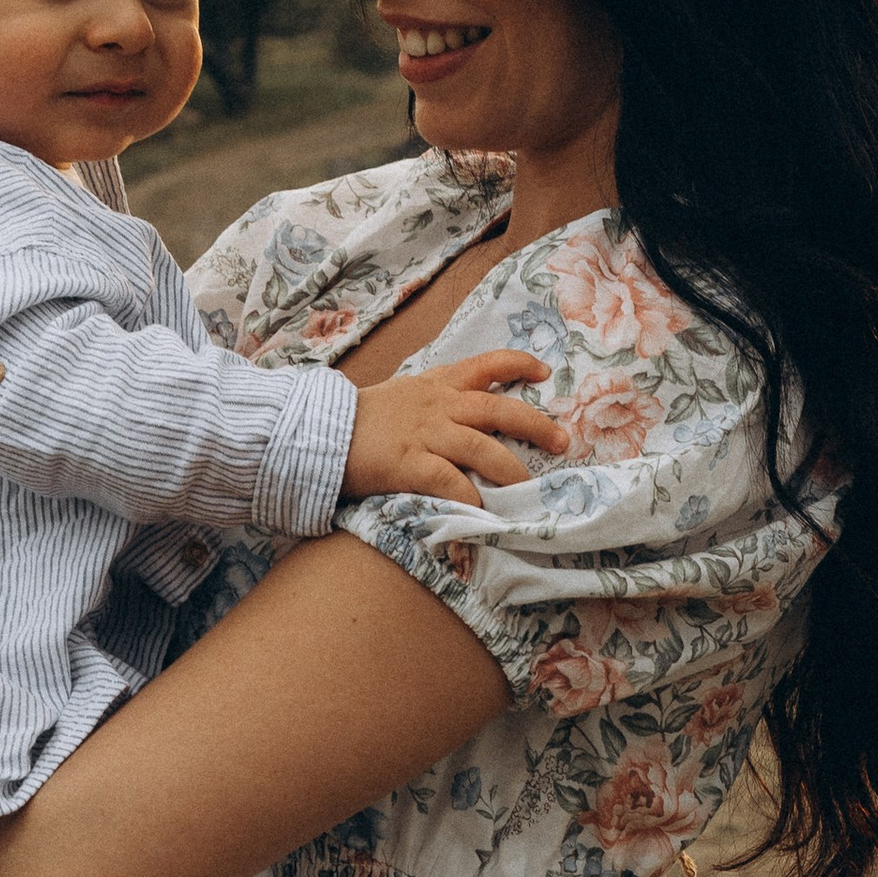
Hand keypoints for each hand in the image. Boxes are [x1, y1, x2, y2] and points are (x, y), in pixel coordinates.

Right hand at [341, 349, 562, 505]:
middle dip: (534, 424)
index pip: (483, 364)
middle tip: (561, 440)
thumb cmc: (358, 421)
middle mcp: (436, 405)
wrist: (316, 432)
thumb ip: (433, 403)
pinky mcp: (409, 463)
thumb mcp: (401, 397)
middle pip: (497, 408)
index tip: (543, 373)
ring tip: (530, 490)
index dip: (517, 364)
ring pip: (482, 447)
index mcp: (435, 384)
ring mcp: (425, 434)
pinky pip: (450, 481)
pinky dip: (470, 498)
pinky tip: (483, 512)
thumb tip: (463, 417)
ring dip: (510, 470)